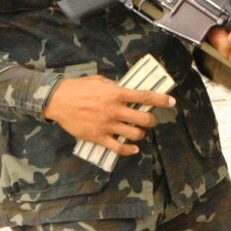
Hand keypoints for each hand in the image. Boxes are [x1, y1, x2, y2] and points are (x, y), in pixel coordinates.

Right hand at [43, 75, 175, 156]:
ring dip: (140, 134)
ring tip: (138, 131)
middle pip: (143, 119)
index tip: (171, 102)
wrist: (58, 100)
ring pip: (134, 134)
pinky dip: (129, 150)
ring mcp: (107, 125)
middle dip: (151, 120)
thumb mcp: (99, 80)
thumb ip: (115, 86)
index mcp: (116, 93)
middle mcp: (114, 110)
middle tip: (149, 120)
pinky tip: (133, 148)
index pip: (144, 97)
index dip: (161, 100)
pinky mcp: (99, 137)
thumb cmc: (78, 87)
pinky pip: (119, 148)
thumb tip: (126, 90)